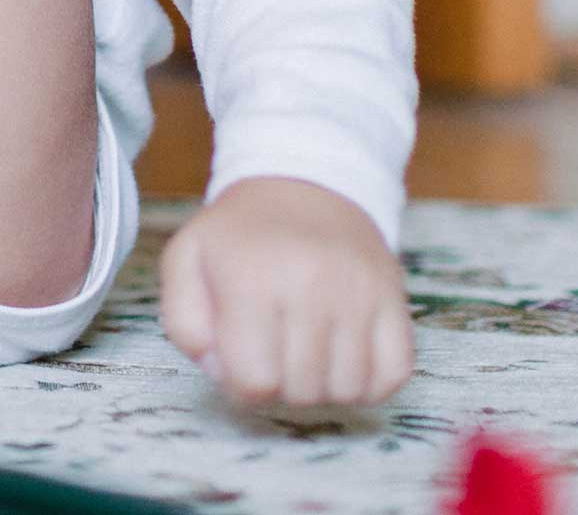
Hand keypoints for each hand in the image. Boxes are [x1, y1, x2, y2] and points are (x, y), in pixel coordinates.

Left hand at [159, 177, 413, 406]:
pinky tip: (343, 355)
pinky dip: (368, 382)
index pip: (256, 383)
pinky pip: (393, 376)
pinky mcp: (394, 298)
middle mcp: (310, 285)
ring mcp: (359, 293)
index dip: (242, 386)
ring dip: (324, 386)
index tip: (242, 358)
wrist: (303, 185)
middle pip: (302, 392)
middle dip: (281, 386)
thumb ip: (183, 323)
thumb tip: (220, 370)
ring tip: (307, 350)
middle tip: (274, 350)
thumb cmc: (238, 235)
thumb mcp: (186, 261)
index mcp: (250, 279)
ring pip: (348, 391)